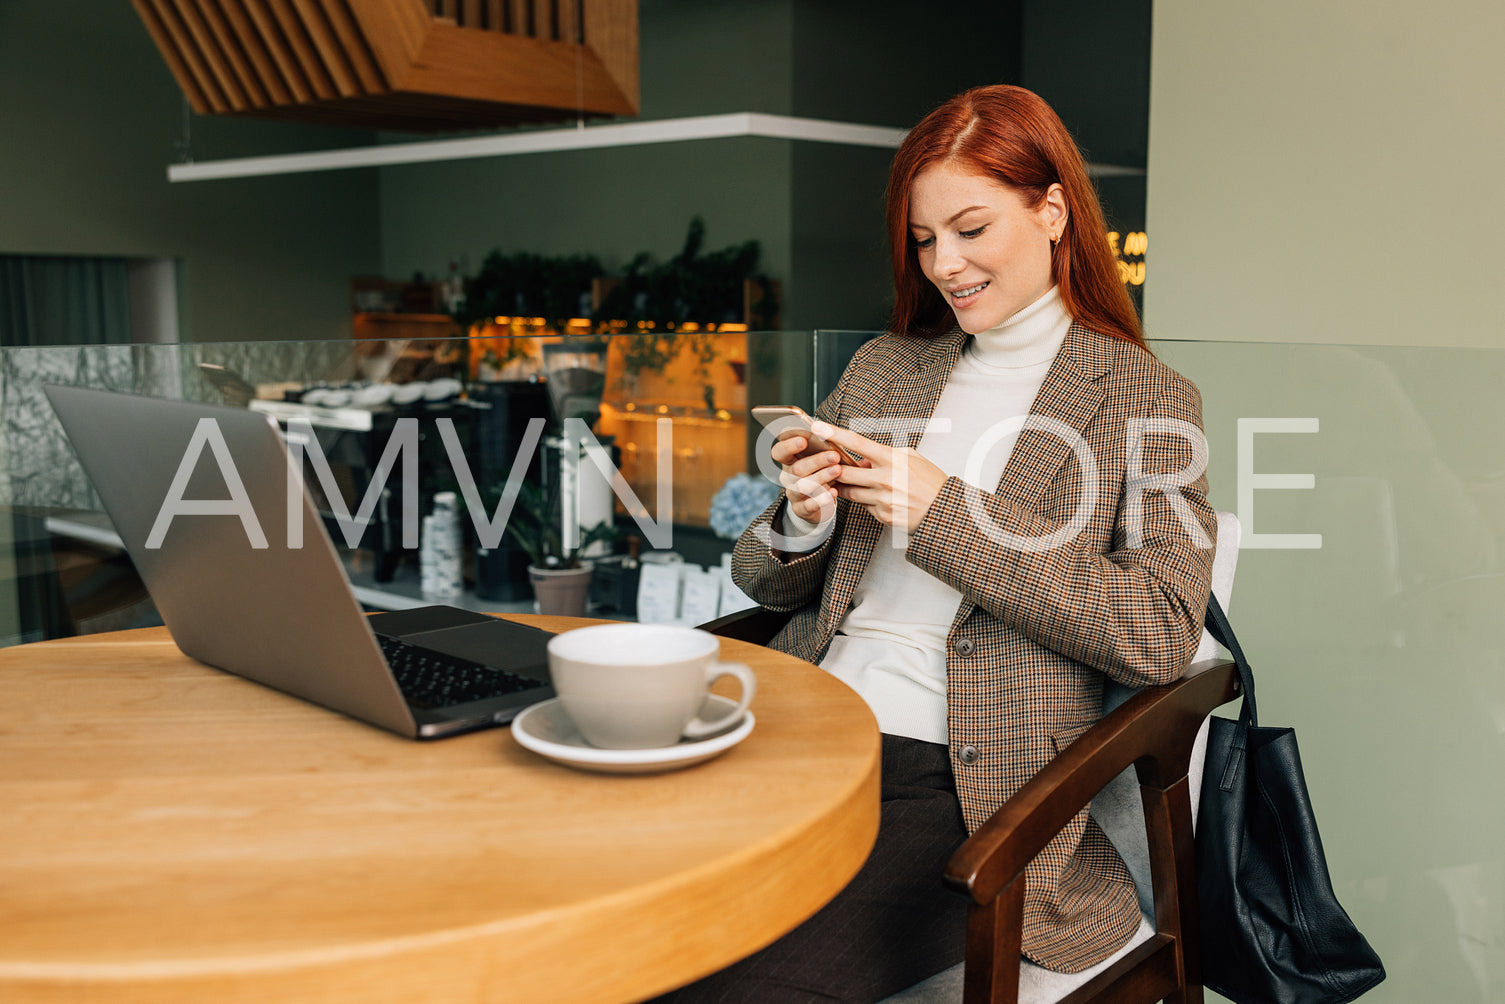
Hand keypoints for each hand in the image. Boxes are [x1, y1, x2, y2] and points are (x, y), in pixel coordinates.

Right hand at [771, 434, 847, 524]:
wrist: (817, 502)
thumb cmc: (819, 471)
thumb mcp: (817, 458)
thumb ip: (819, 446)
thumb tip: (829, 431)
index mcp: (788, 461)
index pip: (779, 452)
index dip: (788, 445)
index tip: (804, 439)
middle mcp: (787, 477)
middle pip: (796, 469)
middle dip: (816, 461)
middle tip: (835, 455)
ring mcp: (793, 494)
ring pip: (803, 486)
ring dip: (821, 477)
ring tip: (837, 470)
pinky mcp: (802, 509)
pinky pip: (810, 505)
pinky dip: (822, 499)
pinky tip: (834, 492)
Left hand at [812, 421, 946, 533]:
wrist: (944, 511)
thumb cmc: (931, 482)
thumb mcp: (912, 458)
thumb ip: (887, 454)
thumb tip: (864, 459)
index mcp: (893, 459)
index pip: (857, 443)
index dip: (835, 434)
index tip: (818, 426)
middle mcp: (885, 479)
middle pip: (844, 472)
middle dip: (832, 469)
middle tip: (825, 465)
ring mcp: (882, 499)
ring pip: (849, 492)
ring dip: (845, 486)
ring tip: (846, 481)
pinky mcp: (882, 515)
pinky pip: (863, 506)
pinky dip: (864, 501)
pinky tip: (876, 497)